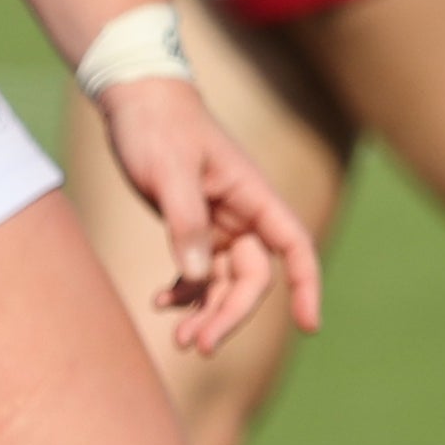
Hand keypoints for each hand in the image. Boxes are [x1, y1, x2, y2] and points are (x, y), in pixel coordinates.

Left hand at [97, 73, 322, 354]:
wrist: (135, 98)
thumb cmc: (158, 125)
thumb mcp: (169, 171)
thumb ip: (185, 223)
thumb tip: (197, 277)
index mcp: (254, 197)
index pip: (295, 247)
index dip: (307, 285)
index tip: (309, 325)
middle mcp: (243, 217)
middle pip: (253, 279)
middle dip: (230, 316)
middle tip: (199, 346)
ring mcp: (219, 226)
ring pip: (223, 284)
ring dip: (206, 314)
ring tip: (181, 341)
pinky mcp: (193, 230)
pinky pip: (197, 275)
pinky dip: (184, 294)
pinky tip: (161, 304)